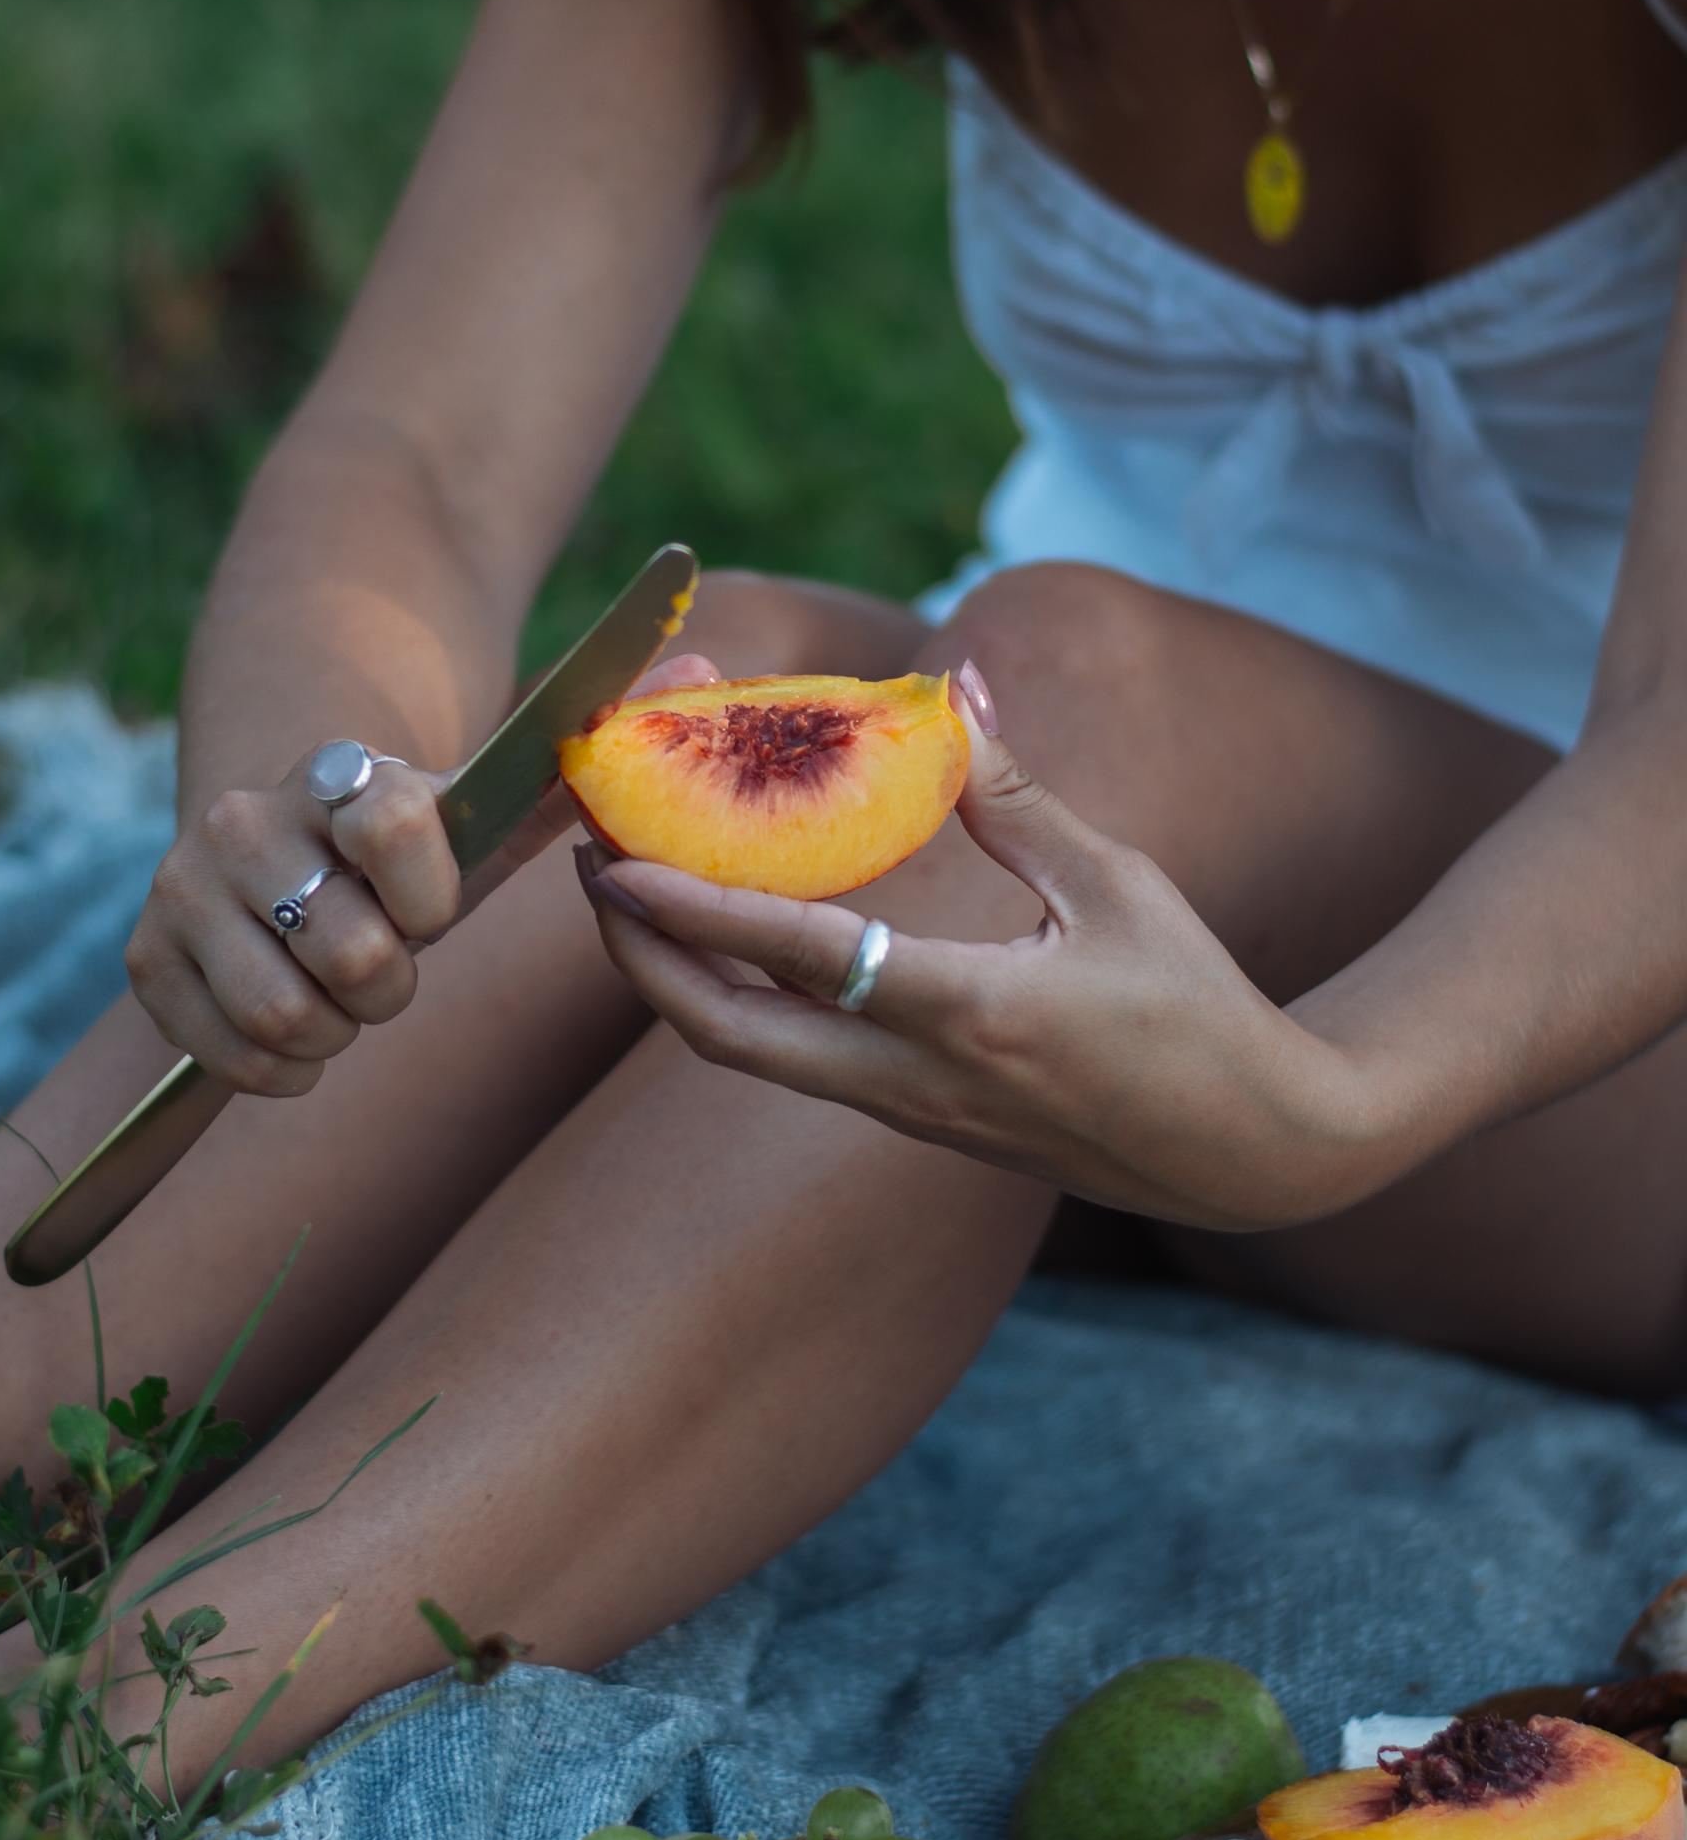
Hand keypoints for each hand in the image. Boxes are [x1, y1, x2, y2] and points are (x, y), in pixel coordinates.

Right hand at [126, 650, 721, 1094]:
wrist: (273, 847)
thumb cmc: (411, 850)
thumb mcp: (493, 807)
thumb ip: (592, 754)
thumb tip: (708, 671)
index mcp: (342, 775)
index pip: (399, 827)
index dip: (433, 894)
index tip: (432, 904)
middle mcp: (245, 818)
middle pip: (359, 955)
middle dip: (393, 985)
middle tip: (388, 962)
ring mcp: (183, 888)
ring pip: (291, 1016)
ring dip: (337, 1029)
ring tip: (340, 992)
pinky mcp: (145, 956)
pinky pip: (233, 1057)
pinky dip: (278, 1065)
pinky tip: (294, 1026)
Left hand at [575, 696, 1379, 1232]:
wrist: (1249, 1151)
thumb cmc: (1198, 1008)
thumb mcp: (1120, 887)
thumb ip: (1018, 798)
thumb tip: (954, 687)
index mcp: (973, 1015)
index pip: (798, 958)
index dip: (693, 909)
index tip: (611, 860)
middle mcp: (920, 1080)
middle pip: (727, 1037)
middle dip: (639, 957)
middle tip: (591, 865)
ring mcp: (911, 1113)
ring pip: (752, 1056)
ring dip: (680, 979)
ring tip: (632, 889)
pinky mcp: (917, 1122)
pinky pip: (798, 1059)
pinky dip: (741, 999)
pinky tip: (727, 935)